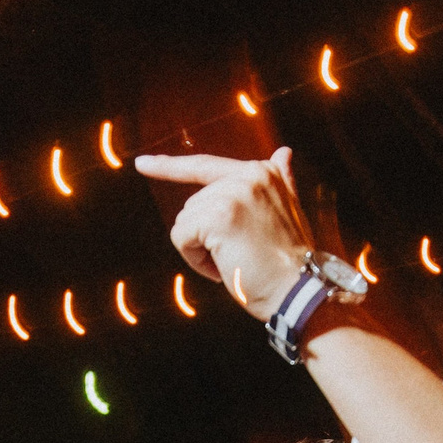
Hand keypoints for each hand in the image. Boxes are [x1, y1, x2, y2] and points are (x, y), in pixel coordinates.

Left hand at [134, 148, 312, 317]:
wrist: (300, 290)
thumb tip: (284, 151)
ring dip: (201, 250)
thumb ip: (280, 179)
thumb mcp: (287, 211)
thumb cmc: (289, 260)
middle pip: (193, 205)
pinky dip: (195, 260)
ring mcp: (233, 194)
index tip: (142, 163)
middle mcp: (248, 175)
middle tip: (238, 256)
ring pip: (185, 222)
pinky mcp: (218, 217)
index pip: (205, 166)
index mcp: (262, 171)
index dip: (170, 167)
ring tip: (235, 262)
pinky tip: (222, 268)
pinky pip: (181, 238)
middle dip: (206, 237)